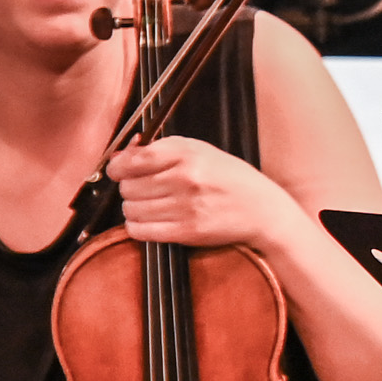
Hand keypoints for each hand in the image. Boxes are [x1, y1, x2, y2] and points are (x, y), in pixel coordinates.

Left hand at [107, 136, 302, 254]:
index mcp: (188, 154)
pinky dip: (137, 227)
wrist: (263, 210)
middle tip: (144, 189)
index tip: (120, 171)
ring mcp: (186, 206)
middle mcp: (185, 178)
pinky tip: (150, 221)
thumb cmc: (232, 179)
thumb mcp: (200, 151)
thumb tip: (119, 157)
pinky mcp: (187, 231)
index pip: (132, 160)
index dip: (118, 167)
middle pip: (128, 186)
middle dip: (130, 188)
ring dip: (134, 209)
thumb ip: (160, 150)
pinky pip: (140, 231)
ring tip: (151, 206)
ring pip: (131, 209)